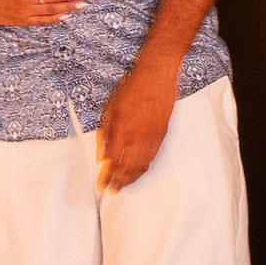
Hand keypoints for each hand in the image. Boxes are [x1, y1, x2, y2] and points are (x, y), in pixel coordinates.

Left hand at [97, 59, 176, 189]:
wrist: (156, 74)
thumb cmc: (132, 87)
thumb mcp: (111, 107)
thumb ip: (106, 133)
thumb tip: (103, 154)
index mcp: (123, 128)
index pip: (114, 160)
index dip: (107, 175)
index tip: (102, 184)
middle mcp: (139, 135)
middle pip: (128, 167)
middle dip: (120, 181)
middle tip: (113, 190)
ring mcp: (153, 136)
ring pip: (142, 165)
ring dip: (132, 178)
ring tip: (124, 186)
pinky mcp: (163, 133)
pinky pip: (153, 157)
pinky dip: (144, 168)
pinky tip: (139, 172)